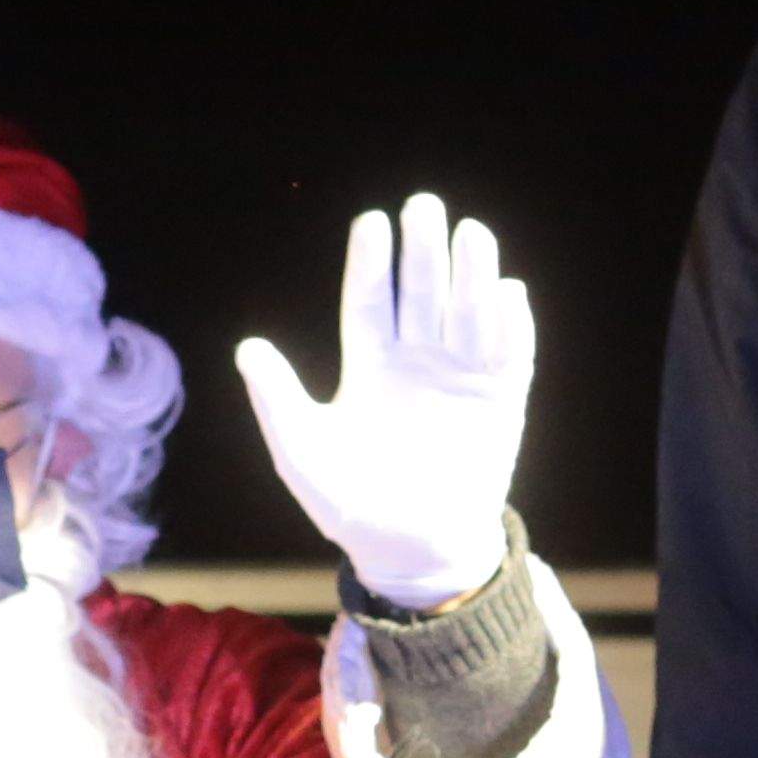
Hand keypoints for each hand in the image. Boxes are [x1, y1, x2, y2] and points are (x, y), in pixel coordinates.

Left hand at [233, 192, 534, 600]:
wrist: (409, 551)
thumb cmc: (349, 504)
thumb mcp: (301, 451)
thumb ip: (278, 399)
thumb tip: (246, 347)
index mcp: (369, 364)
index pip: (369, 301)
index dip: (372, 262)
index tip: (373, 221)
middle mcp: (417, 361)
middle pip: (422, 294)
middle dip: (424, 252)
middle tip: (425, 206)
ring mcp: (461, 378)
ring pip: (468, 314)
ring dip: (472, 275)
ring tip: (471, 234)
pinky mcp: (502, 403)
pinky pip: (509, 356)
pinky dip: (510, 327)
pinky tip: (507, 294)